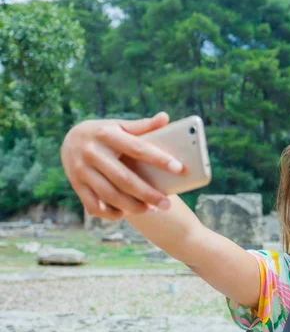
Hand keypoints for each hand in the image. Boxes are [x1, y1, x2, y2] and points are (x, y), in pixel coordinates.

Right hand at [61, 112, 183, 219]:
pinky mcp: (76, 185)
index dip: (159, 159)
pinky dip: (111, 213)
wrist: (68, 139)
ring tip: (153, 210)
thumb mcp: (120, 125)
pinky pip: (94, 206)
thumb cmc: (104, 133)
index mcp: (107, 135)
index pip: (137, 148)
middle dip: (148, 194)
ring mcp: (82, 171)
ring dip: (133, 206)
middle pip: (124, 179)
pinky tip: (127, 213)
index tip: (179, 168)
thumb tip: (165, 117)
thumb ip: (142, 126)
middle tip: (167, 204)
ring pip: (110, 195)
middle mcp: (92, 153)